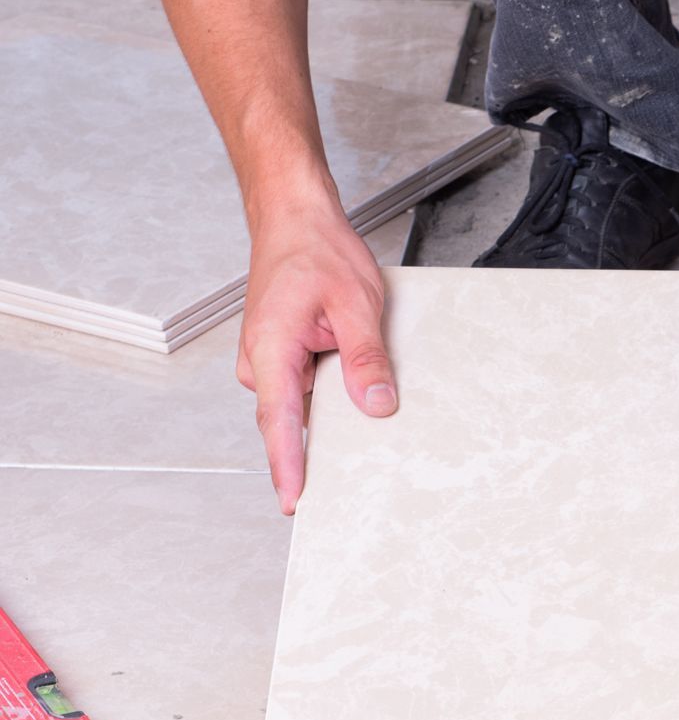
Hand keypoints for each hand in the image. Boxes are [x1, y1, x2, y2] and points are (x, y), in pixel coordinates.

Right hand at [237, 194, 394, 512]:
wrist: (294, 219)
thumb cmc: (315, 251)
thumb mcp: (357, 303)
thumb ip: (366, 357)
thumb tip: (377, 403)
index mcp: (271, 347)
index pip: (279, 421)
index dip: (288, 465)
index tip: (294, 500)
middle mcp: (261, 360)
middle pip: (289, 423)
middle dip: (314, 454)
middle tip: (348, 490)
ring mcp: (269, 361)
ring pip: (301, 408)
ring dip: (328, 421)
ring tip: (362, 428)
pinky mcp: (283, 359)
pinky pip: (305, 392)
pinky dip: (328, 400)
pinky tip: (354, 400)